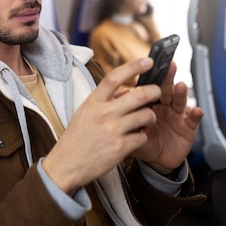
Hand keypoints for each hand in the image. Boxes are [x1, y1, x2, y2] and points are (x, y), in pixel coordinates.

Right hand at [42, 57, 161, 194]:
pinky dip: (143, 136)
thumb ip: (104, 100)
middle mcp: (104, 114)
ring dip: (151, 117)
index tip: (149, 60)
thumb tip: (125, 90)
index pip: (115, 77)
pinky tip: (137, 138)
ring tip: (148, 120)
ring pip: (146, 115)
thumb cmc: (76, 137)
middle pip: (139, 95)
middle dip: (154, 91)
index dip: (134, 66)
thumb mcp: (85, 112)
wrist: (66, 164)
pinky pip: (143, 137)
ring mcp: (113, 131)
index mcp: (94, 101)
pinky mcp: (120, 148)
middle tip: (158, 92)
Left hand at [133, 62, 202, 172]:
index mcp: (150, 105)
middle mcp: (164, 107)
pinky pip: (193, 120)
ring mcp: (176, 116)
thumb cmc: (144, 143)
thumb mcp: (132, 131)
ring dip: (181, 93)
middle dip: (168, 79)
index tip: (151, 65)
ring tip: (181, 86)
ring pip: (179, 101)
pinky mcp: (188, 128)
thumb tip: (117, 103)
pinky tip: (196, 110)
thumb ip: (126, 118)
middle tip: (169, 67)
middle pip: (166, 90)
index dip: (151, 78)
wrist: (157, 162)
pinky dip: (195, 114)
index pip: (150, 88)